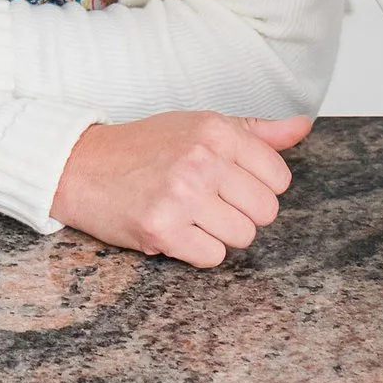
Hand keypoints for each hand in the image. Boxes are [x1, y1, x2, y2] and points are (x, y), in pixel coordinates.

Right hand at [49, 112, 309, 266]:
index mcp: (216, 131)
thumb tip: (302, 126)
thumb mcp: (198, 126)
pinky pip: (212, 256)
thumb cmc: (144, 147)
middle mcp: (202, 159)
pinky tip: (174, 229)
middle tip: (207, 201)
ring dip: (218, 233)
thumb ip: (255, 132)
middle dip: (240, 212)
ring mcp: (181, 195)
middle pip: (265, 211)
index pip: (279, 177)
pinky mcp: (162, 228)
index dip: (257, 186)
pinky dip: (195, 250)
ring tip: (189, 215)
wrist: (80, 166)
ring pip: (242, 237)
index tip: (229, 183)